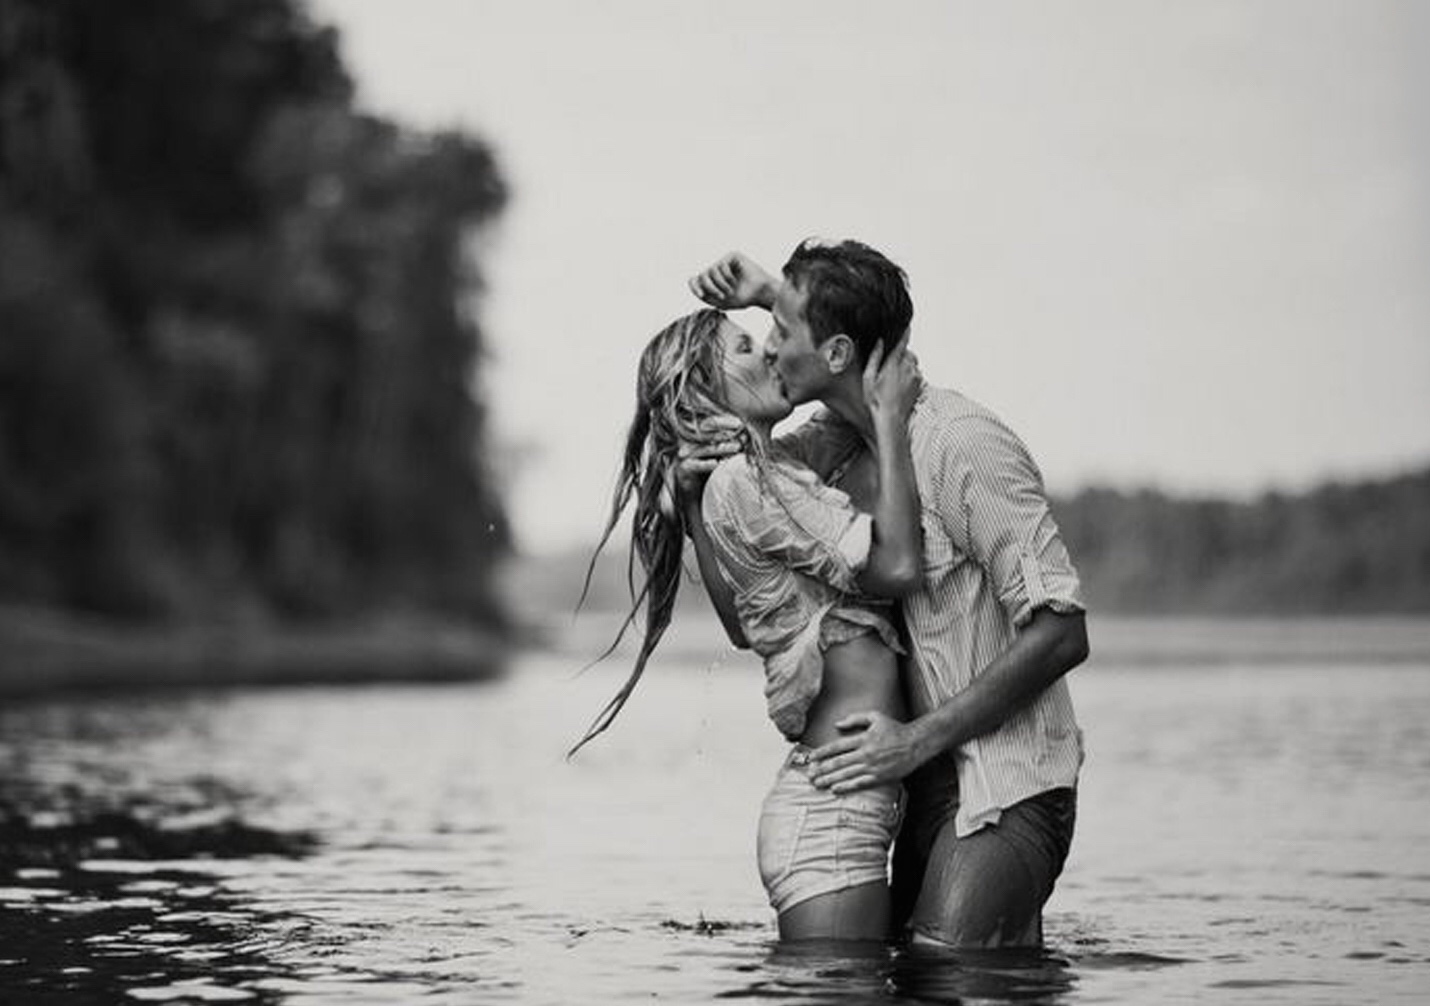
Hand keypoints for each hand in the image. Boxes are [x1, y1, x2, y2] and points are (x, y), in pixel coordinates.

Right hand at [673, 416, 744, 517]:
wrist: (695, 495)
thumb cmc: (708, 474)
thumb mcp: (719, 457)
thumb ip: (728, 447)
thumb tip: (745, 437)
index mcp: (699, 438)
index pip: (710, 425)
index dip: (725, 422)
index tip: (740, 423)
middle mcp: (691, 444)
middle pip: (709, 434)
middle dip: (726, 433)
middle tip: (741, 434)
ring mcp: (686, 455)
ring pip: (706, 449)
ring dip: (722, 448)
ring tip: (737, 447)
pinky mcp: (684, 468)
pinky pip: (696, 465)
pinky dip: (706, 464)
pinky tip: (716, 464)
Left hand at [688, 252, 777, 309]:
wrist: (760, 293)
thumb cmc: (743, 298)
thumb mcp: (721, 302)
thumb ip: (706, 296)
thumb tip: (693, 285)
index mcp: (712, 281)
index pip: (695, 279)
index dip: (694, 286)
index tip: (700, 294)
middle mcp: (716, 270)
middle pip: (702, 275)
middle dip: (710, 287)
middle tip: (721, 295)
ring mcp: (724, 262)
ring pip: (711, 270)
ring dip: (720, 284)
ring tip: (730, 290)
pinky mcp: (732, 256)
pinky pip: (721, 265)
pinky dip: (727, 276)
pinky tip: (735, 280)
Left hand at [808, 711, 925, 793]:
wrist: (916, 744)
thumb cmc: (895, 729)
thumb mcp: (875, 716)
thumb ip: (855, 718)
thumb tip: (837, 724)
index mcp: (863, 738)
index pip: (837, 746)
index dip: (822, 752)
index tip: (811, 757)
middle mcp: (866, 753)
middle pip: (838, 763)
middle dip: (822, 769)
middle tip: (809, 775)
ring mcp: (872, 767)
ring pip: (846, 774)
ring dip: (830, 780)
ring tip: (817, 783)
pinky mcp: (880, 777)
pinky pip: (859, 784)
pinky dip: (846, 787)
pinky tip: (835, 789)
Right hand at [862, 328, 919, 428]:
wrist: (891, 420)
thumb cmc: (877, 401)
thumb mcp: (868, 379)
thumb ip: (875, 358)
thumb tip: (880, 343)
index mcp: (894, 364)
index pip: (902, 343)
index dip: (905, 333)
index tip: (907, 325)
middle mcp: (907, 368)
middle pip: (909, 353)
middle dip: (901, 354)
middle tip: (889, 365)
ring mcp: (915, 377)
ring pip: (913, 363)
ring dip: (905, 366)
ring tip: (893, 378)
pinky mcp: (919, 385)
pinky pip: (916, 374)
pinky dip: (909, 375)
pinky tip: (899, 386)